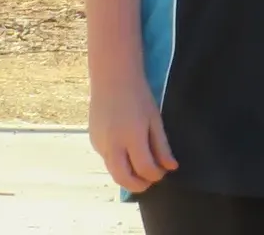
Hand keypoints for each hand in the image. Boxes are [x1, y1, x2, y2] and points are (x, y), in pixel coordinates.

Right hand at [88, 72, 175, 191]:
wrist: (112, 78)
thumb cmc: (138, 96)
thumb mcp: (155, 119)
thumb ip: (162, 146)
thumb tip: (170, 167)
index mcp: (132, 136)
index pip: (144, 168)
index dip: (156, 174)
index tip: (164, 171)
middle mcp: (113, 143)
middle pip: (123, 178)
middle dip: (138, 185)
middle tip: (150, 181)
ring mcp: (100, 142)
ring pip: (112, 170)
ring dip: (127, 175)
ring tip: (141, 168)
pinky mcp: (93, 140)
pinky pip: (106, 158)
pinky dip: (118, 162)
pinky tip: (127, 152)